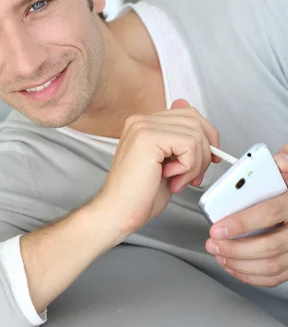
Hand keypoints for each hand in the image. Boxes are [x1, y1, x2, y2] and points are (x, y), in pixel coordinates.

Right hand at [99, 98, 219, 241]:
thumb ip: (183, 145)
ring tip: (177, 180)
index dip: (206, 137)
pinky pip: (189, 143)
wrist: (118, 213)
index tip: (209, 159)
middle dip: (204, 152)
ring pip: (195, 133)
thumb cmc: (140, 196)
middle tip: (193, 177)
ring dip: (195, 164)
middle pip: (195, 120)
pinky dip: (189, 166)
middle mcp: (141, 120)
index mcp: (145, 124)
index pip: (189, 114)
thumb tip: (202, 128)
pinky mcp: (148, 137)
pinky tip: (171, 177)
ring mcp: (143, 126)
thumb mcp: (170, 165)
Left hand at [206, 144, 287, 286]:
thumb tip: (278, 160)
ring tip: (219, 255)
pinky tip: (234, 266)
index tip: (217, 228)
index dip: (241, 223)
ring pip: (272, 266)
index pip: (269, 213)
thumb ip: (285, 161)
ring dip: (240, 264)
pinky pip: (275, 276)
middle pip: (269, 246)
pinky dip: (251, 275)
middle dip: (235, 249)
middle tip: (212, 244)